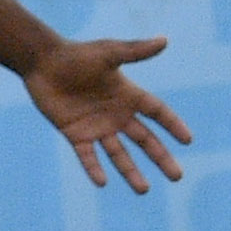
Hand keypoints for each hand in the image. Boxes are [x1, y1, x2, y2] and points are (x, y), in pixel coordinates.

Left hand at [22, 35, 190, 192]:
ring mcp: (97, 127)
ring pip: (119, 154)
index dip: (172, 125)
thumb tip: (164, 40)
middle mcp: (116, 114)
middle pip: (144, 140)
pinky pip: (87, 156)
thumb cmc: (76, 55)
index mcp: (128, 95)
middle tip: (177, 176)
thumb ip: (135, 51)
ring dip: (131, 172)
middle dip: (160, 158)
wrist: (42, 63)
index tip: (188, 140)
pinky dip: (94, 169)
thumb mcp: (108, 52)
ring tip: (144, 190)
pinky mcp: (76, 134)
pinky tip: (102, 183)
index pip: (157, 113)